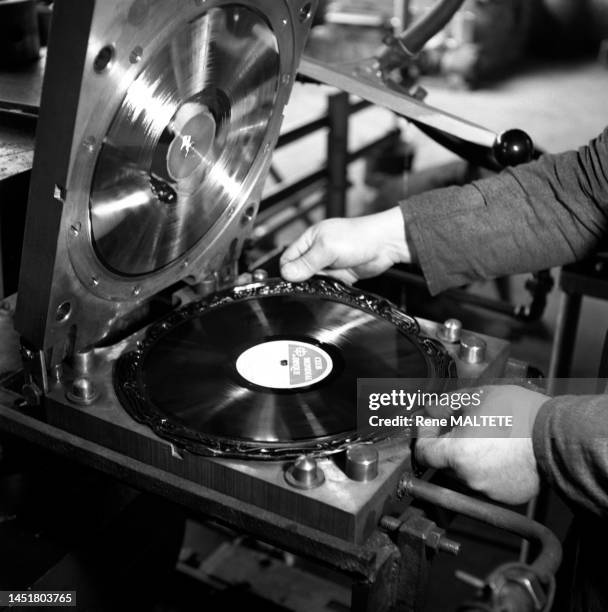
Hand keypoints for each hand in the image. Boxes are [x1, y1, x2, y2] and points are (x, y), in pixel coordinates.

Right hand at [280, 207, 413, 283]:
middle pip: (299, 272)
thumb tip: (287, 274)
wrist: (385, 244)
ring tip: (327, 282)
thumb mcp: (327, 248)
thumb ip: (307, 263)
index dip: (288, 270)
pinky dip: (329, 289)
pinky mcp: (340, 276)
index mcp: (310, 240)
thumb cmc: (358, 237)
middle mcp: (317, 252)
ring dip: (317, 285)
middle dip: (303, 280)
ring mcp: (329, 264)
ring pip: (313, 281)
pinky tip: (334, 287)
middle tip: (313, 282)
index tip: (294, 280)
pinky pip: (328, 286)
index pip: (288, 258)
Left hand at [415, 385, 548, 504]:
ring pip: (465, 473)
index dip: (424, 436)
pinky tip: (500, 452)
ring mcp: (488, 490)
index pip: (423, 453)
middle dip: (448, 443)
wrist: (556, 433)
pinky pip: (487, 482)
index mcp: (456, 454)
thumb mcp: (476, 396)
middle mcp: (468, 478)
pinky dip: (488, 469)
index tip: (432, 425)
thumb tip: (430, 410)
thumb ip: (445, 404)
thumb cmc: (518, 412)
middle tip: (461, 425)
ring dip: (468, 457)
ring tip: (485, 436)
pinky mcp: (507, 497)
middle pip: (444, 463)